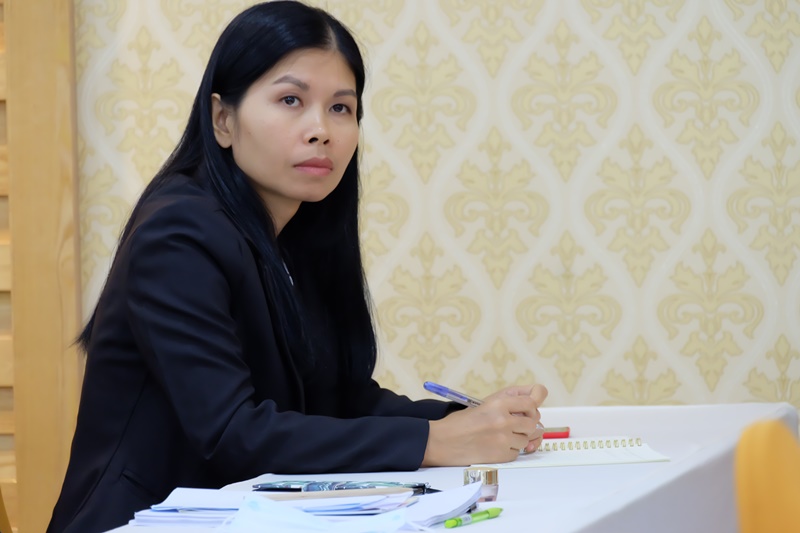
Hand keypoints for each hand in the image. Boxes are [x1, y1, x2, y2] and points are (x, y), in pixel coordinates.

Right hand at [421, 384, 547, 465]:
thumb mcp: (484, 404)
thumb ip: (509, 402)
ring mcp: (504, 439)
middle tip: (516, 424)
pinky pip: (517, 452)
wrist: (442, 442)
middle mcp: (504, 420)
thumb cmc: (460, 422)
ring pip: (526, 439)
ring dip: (518, 438)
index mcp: (499, 403)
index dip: (534, 404)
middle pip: (533, 423)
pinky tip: (496, 445)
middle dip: (527, 424)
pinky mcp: (501, 455)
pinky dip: (510, 450)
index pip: (532, 401)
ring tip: (501, 435)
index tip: (533, 407)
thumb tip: (533, 404)